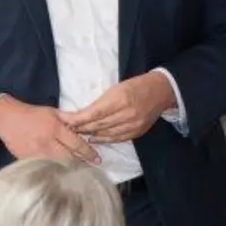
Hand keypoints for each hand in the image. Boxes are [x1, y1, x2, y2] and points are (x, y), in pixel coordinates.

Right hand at [0, 97, 100, 163]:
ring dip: (70, 170)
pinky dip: (54, 171)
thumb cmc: (32, 114)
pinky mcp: (28, 161)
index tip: (98, 159)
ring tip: (80, 173)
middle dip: (82, 164)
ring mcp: (37, 153)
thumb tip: (87, 124)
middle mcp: (48, 142)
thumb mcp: (53, 112)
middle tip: (92, 168)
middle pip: (70, 158)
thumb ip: (70, 119)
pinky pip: (45, 168)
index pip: (77, 144)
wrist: (6, 119)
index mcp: (55, 129)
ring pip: (58, 166)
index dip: (89, 153)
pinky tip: (62, 175)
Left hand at [59, 72, 175, 143]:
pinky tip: (94, 139)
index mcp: (120, 99)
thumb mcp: (116, 88)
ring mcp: (133, 125)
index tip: (65, 121)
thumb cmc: (135, 85)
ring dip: (89, 135)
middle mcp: (126, 114)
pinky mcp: (137, 133)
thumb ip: (101, 102)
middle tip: (67, 129)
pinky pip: (116, 139)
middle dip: (80, 128)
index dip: (78, 119)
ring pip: (105, 134)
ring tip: (77, 135)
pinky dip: (103, 140)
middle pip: (98, 125)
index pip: (93, 113)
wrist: (160, 91)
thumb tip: (82, 114)